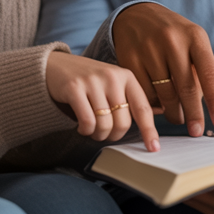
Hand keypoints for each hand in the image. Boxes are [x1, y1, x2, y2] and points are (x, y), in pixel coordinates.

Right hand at [45, 51, 159, 151]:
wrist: (55, 65)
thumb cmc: (88, 80)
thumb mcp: (113, 83)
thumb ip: (131, 98)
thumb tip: (159, 113)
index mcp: (126, 76)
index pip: (143, 108)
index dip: (149, 130)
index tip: (154, 148)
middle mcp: (112, 76)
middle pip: (123, 123)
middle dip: (114, 135)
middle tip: (104, 133)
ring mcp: (92, 81)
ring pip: (105, 125)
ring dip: (98, 135)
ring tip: (92, 130)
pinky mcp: (74, 87)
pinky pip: (87, 122)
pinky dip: (85, 131)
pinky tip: (81, 127)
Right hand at [113, 2, 213, 135]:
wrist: (135, 15)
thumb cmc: (173, 34)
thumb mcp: (194, 41)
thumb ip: (210, 65)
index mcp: (194, 36)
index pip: (209, 73)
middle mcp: (172, 40)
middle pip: (186, 88)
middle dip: (193, 114)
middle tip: (196, 132)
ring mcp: (149, 49)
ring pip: (165, 94)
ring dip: (173, 112)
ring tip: (178, 116)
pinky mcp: (130, 59)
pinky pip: (145, 93)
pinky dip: (154, 105)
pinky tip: (159, 105)